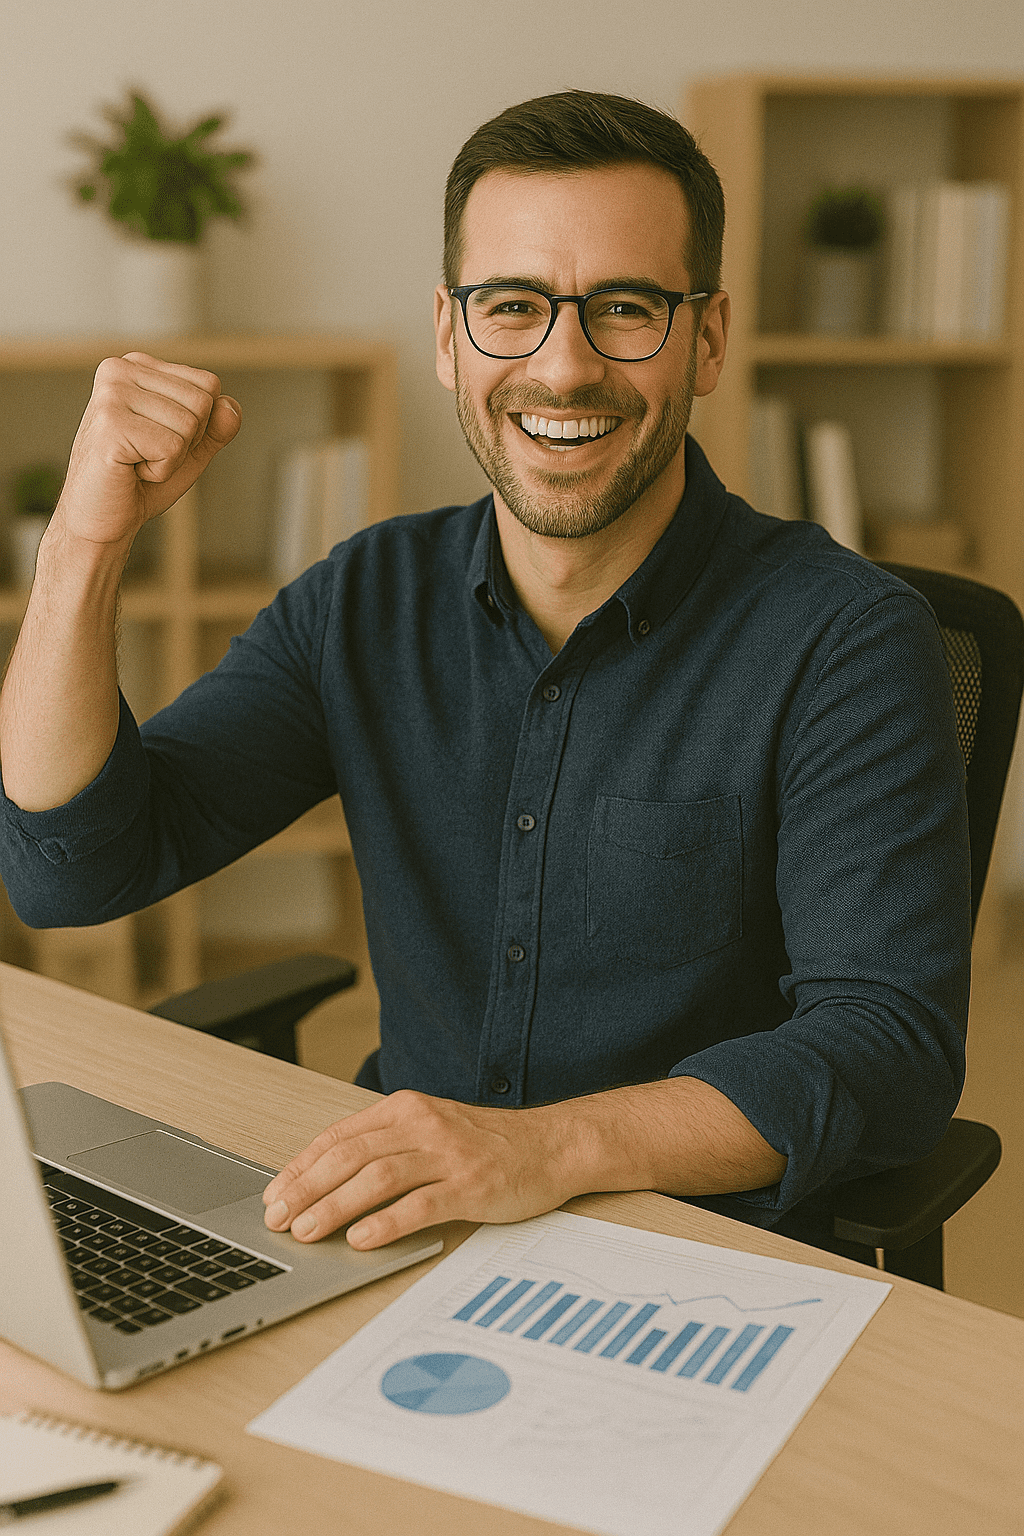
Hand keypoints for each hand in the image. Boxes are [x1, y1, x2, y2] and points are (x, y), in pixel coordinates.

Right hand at [55, 352, 240, 546]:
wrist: (101, 519)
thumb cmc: (142, 482)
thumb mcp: (190, 449)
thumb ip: (217, 426)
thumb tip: (230, 406)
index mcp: (137, 366)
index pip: (209, 384)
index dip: (198, 426)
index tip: (160, 440)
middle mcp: (119, 370)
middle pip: (202, 403)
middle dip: (186, 443)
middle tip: (147, 455)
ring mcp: (111, 394)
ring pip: (189, 425)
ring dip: (171, 459)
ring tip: (136, 463)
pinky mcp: (110, 424)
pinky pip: (171, 448)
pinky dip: (160, 471)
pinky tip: (130, 471)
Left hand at [262, 1090, 579, 1249]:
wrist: (553, 1145)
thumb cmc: (487, 1143)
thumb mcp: (430, 1129)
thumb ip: (385, 1146)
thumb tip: (326, 1179)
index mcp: (405, 1109)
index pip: (338, 1136)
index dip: (300, 1167)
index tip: (274, 1195)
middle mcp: (422, 1126)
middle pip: (350, 1155)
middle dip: (306, 1189)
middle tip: (278, 1219)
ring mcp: (448, 1156)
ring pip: (377, 1178)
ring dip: (335, 1206)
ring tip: (307, 1231)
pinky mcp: (471, 1187)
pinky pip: (420, 1205)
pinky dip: (386, 1223)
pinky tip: (361, 1239)